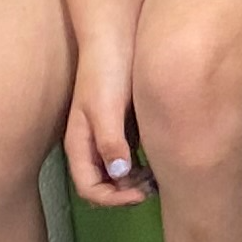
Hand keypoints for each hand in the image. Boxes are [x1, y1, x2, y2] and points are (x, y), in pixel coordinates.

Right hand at [62, 45, 146, 206]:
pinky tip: (162, 160)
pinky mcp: (124, 128)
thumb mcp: (105, 108)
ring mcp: (107, 136)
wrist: (117, 42)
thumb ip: (110, 140)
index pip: (89, 188)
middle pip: (104, 185)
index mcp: (79, 143)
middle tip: (154, 186)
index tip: (141, 195)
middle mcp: (91, 144)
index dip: (113, 199)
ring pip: (119, 174)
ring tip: (160, 176)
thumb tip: (119, 174)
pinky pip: (131, 158)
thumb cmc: (107, 73)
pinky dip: (144, 166)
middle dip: (126, 193)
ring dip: (137, 182)